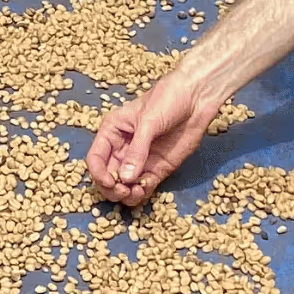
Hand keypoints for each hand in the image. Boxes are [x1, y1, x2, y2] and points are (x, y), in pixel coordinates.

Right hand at [85, 71, 222, 206]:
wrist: (196, 98)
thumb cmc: (168, 99)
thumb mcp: (149, 122)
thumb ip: (137, 151)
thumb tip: (125, 179)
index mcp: (112, 131)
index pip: (96, 158)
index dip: (98, 173)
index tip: (110, 182)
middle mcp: (122, 148)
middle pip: (107, 176)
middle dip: (111, 188)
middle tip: (123, 191)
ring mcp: (140, 160)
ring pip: (124, 186)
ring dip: (126, 194)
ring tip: (137, 192)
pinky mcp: (157, 169)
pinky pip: (144, 186)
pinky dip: (142, 193)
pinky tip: (145, 189)